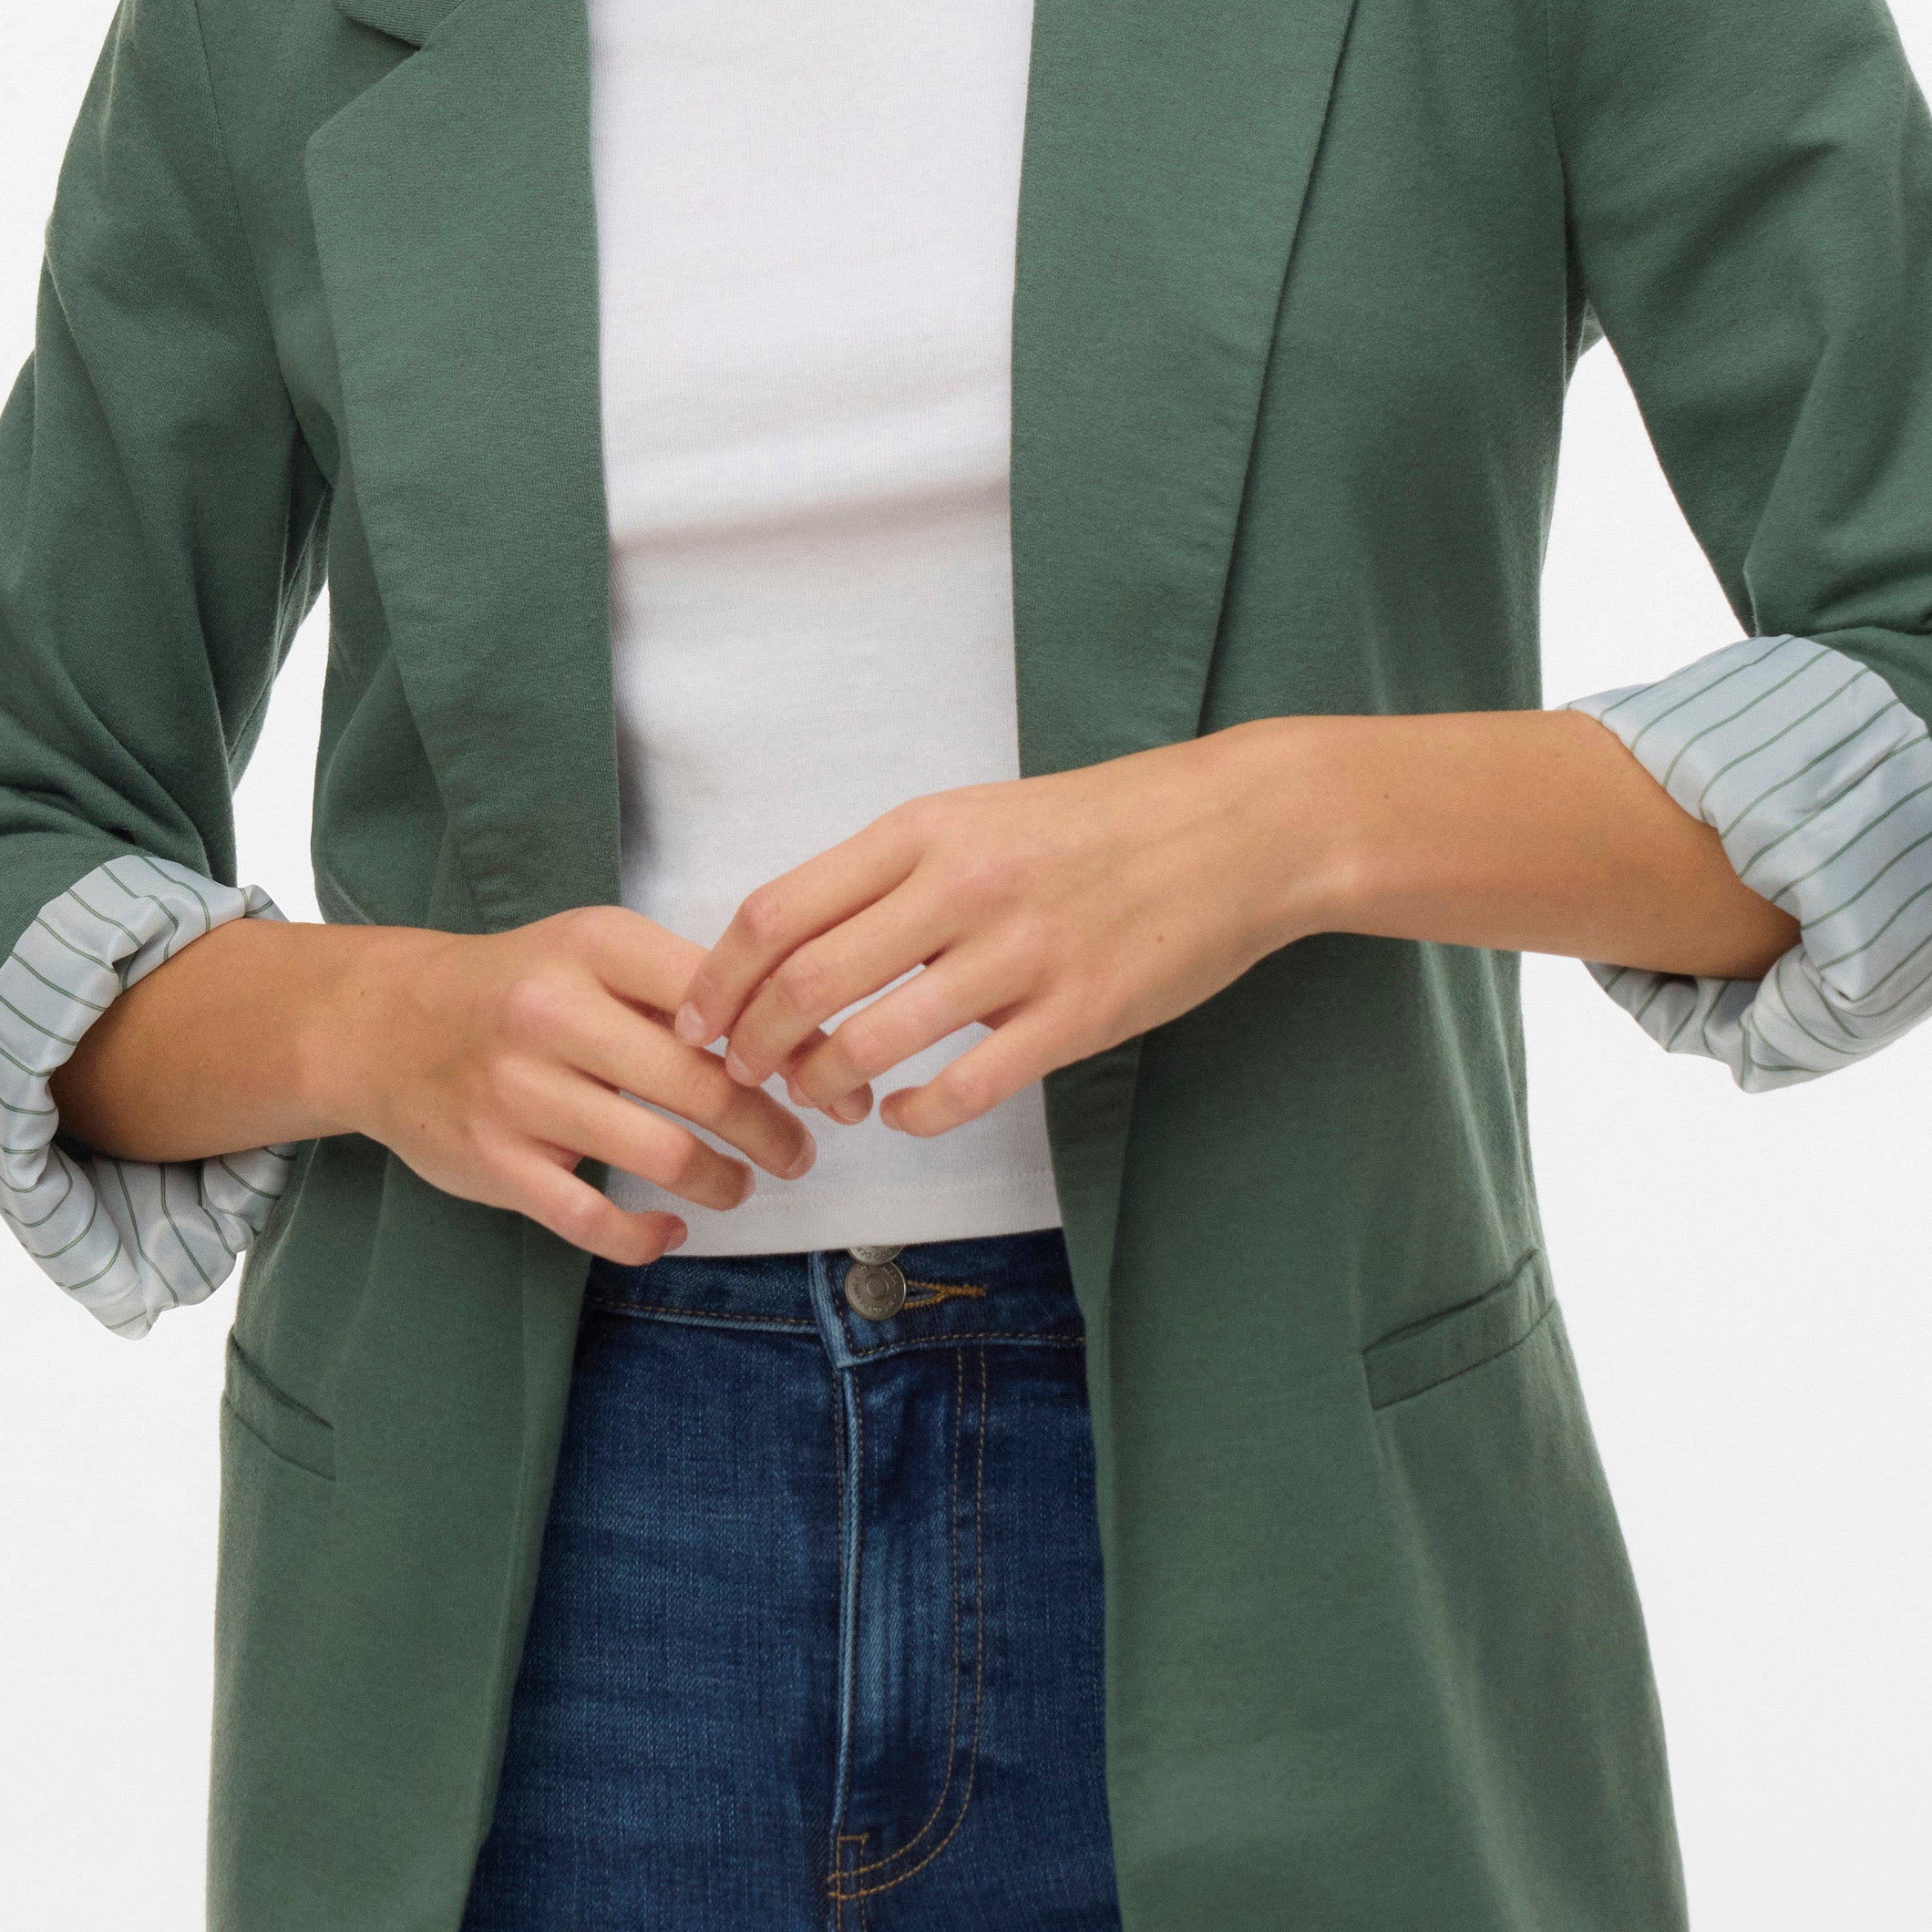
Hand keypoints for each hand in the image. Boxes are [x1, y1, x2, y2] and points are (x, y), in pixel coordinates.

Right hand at [363, 905, 816, 1261]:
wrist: (387, 1025)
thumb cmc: (519, 988)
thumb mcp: (595, 952)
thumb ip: (685, 989)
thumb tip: (800, 1046)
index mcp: (594, 946)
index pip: (719, 996)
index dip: (787, 1046)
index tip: (825, 1081)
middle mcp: (553, 1013)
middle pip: (701, 1084)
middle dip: (770, 1129)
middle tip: (798, 1150)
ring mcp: (518, 1092)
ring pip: (659, 1155)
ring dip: (721, 1182)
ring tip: (740, 1185)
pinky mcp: (493, 1161)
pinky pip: (591, 1219)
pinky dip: (645, 1239)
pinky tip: (670, 1232)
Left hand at [671, 733, 1334, 1139]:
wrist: (1236, 832)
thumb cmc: (1099, 825)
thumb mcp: (978, 816)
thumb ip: (891, 874)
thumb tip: (797, 943)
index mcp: (925, 830)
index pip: (779, 911)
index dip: (717, 980)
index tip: (695, 1021)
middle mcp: (962, 887)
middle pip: (806, 983)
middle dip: (754, 1045)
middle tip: (744, 1074)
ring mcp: (1021, 954)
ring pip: (874, 1043)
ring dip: (826, 1084)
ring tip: (823, 1096)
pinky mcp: (1077, 1016)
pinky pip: (964, 1088)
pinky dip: (914, 1115)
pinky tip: (903, 1113)